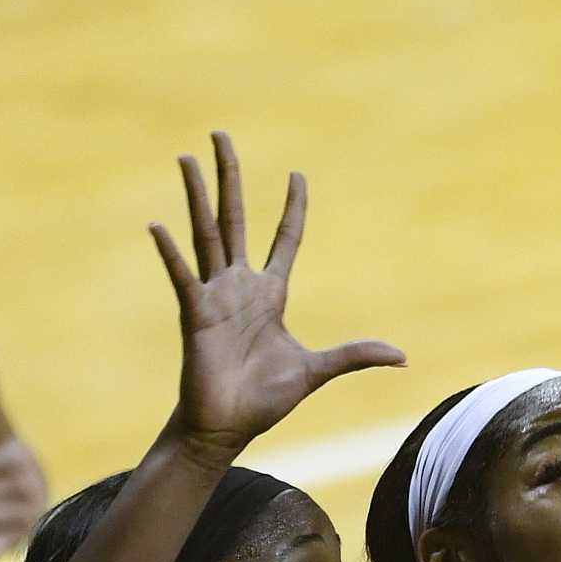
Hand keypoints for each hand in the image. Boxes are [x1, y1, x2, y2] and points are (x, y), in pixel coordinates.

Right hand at [151, 132, 402, 462]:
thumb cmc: (265, 398)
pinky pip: (184, 278)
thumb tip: (401, 357)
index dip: (293, 208)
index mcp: (270, 294)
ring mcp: (215, 297)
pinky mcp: (196, 316)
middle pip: (235, 219)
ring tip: (186, 157)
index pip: (285, 238)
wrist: (228, 426)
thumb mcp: (317, 370)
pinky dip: (172, 254)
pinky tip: (159, 226)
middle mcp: (240, 286)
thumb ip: (354, 356)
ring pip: (206, 234)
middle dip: (230, 177)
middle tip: (219, 135)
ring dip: (197, 196)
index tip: (298, 174)